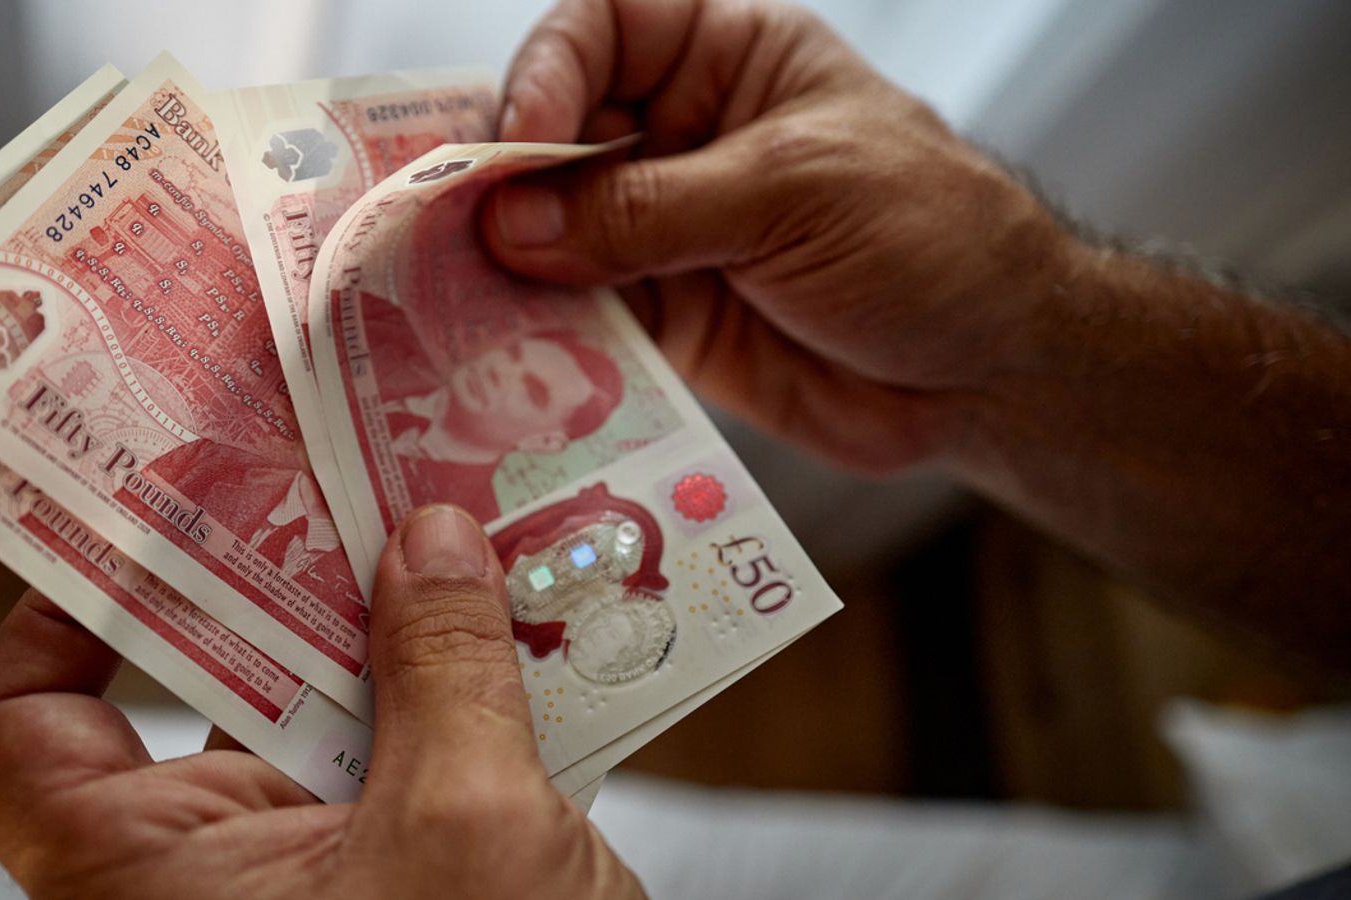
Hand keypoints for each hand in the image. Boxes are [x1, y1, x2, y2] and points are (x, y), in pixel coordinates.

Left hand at [0, 504, 642, 898]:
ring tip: (465, 560)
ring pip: (318, 733)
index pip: (24, 734)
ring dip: (394, 648)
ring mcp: (300, 894)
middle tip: (357, 498)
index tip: (150, 529)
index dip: (64, 618)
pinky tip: (520, 651)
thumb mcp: (472, 826)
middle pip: (206, 697)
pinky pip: (387, 777)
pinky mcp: (379, 896)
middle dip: (294, 597)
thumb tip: (432, 544)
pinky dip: (442, 711)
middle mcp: (204, 887)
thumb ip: (447, 668)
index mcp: (149, 884)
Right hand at [484, 0, 1350, 668]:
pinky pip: (576, 316)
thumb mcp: (796, 195)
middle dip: (502, 178)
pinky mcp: (663, 319)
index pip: (606, 25)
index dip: (550, 69)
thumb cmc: (935, 240)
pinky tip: (503, 354)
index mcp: (728, 60)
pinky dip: (536, 334)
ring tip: (455, 303)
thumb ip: (652, 210)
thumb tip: (516, 223)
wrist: (990, 374)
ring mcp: (666, 231)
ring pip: (551, 231)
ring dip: (505, 265)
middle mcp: (682, 136)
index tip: (526, 139)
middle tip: (449, 234)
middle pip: (554, 132)